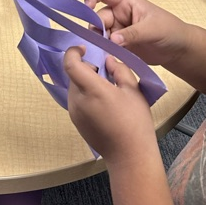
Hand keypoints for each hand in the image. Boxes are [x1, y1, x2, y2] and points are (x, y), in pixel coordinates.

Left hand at [65, 47, 156, 167]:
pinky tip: (104, 104)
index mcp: (91, 90)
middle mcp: (77, 100)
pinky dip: (86, 95)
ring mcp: (74, 112)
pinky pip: (77, 100)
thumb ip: (119, 70)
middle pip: (74, 75)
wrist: (129, 156)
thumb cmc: (135, 122)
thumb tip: (108, 60)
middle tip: (106, 71)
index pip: (70, 64)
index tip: (84, 48)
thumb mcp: (133, 90)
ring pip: (75, 87)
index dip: (74, 51)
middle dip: (87, 68)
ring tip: (108, 90)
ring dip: (86, 82)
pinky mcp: (75, 121)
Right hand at [84, 0, 189, 67]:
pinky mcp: (118, 45)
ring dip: (98, 42)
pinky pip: (105, 46)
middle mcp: (118, 15)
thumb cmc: (169, 30)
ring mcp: (117, 30)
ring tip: (104, 52)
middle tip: (100, 42)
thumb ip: (132, 34)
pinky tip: (105, 58)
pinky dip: (103, 51)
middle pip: (98, 17)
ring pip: (99, 33)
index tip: (87, 8)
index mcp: (126, 3)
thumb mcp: (152, 29)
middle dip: (96, 28)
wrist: (179, 50)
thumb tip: (111, 39)